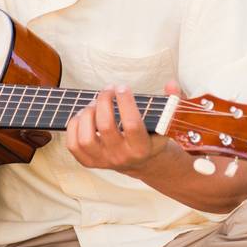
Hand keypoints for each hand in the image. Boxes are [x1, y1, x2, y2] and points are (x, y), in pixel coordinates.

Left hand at [65, 81, 182, 173]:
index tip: (123, 87)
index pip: (132, 125)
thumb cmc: (153, 136)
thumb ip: (173, 101)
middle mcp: (122, 156)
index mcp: (142, 148)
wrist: (143, 162)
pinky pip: (73, 145)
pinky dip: (73, 126)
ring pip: (86, 138)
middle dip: (104, 101)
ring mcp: (103, 160)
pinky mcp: (89, 162)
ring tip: (94, 103)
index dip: (126, 103)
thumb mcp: (167, 121)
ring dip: (87, 114)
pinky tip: (83, 115)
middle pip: (106, 127)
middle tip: (108, 90)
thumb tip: (171, 84)